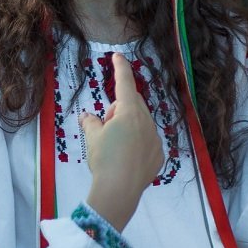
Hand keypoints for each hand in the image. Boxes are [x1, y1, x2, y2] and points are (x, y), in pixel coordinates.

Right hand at [80, 54, 164, 230]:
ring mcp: (155, 139)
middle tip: (105, 123)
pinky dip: (137, 142)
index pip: (125, 83)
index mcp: (129, 112)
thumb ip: (91, 122)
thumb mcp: (92, 137)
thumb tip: (88, 116)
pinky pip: (147, 140)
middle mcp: (146, 121)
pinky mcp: (159, 155)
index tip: (118, 56)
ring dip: (128, 125)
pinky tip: (126, 158)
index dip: (120, 68)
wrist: (119, 191)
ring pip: (141, 122)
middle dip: (119, 107)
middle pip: (133, 103)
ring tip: (114, 145)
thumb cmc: (104, 158)